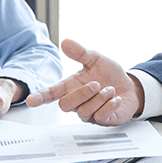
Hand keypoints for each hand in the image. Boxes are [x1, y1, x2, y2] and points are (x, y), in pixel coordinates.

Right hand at [26, 39, 144, 125]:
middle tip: (97, 84)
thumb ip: (80, 53)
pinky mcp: (102, 120)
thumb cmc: (110, 76)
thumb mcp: (96, 59)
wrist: (130, 87)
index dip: (41, 97)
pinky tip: (116, 99)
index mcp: (72, 87)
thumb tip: (65, 42)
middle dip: (82, 94)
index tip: (31, 101)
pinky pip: (100, 117)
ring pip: (84, 112)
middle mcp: (78, 102)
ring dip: (99, 98)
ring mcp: (89, 113)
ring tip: (110, 89)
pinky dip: (110, 106)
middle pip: (65, 105)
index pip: (52, 94)